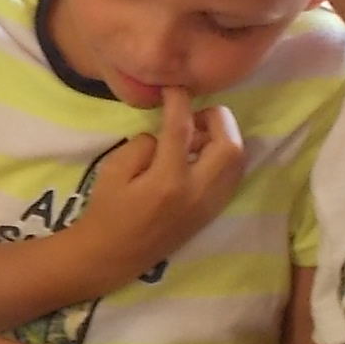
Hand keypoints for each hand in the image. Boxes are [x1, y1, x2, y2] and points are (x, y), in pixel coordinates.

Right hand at [75, 88, 246, 275]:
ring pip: (237, 160)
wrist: (113, 255)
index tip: (173, 88)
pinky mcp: (212, 212)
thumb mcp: (113, 169)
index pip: (183, 128)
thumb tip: (166, 134)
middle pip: (229, 144)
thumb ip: (143, 145)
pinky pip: (232, 176)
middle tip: (192, 117)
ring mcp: (209, 205)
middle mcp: (196, 193)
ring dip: (223, 138)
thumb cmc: (107, 211)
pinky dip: (223, 157)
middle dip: (216, 119)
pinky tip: (200, 156)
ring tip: (196, 137)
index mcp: (167, 181)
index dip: (179, 100)